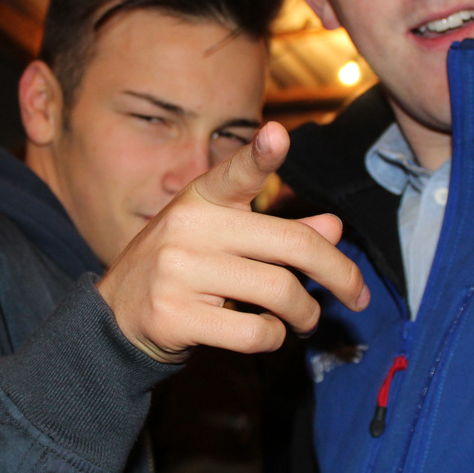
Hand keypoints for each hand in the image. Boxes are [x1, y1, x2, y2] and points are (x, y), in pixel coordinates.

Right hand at [97, 122, 368, 363]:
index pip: (236, 173)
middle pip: (291, 246)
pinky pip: (253, 332)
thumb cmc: (184, 269)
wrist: (117, 315)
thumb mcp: (224, 239)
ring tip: (304, 318)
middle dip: (338, 274)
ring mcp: (178, 272)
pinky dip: (273, 338)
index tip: (278, 135)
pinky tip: (266, 333)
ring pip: (279, 293)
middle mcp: (189, 229)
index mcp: (202, 200)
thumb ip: (279, 233)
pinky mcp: (174, 315)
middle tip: (356, 295)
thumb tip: (334, 228)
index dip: (260, 154)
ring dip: (305, 313)